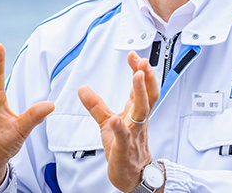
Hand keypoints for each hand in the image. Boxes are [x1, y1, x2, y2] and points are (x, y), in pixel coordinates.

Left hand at [78, 51, 160, 191]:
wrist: (133, 175)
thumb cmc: (124, 148)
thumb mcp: (107, 122)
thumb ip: (96, 105)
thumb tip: (82, 89)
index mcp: (135, 113)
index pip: (141, 87)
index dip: (139, 71)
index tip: (134, 56)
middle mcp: (138, 121)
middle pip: (149, 95)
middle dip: (147, 77)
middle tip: (143, 62)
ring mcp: (133, 134)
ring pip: (142, 112)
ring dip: (140, 93)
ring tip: (136, 77)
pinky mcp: (124, 149)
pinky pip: (124, 138)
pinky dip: (120, 129)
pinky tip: (114, 120)